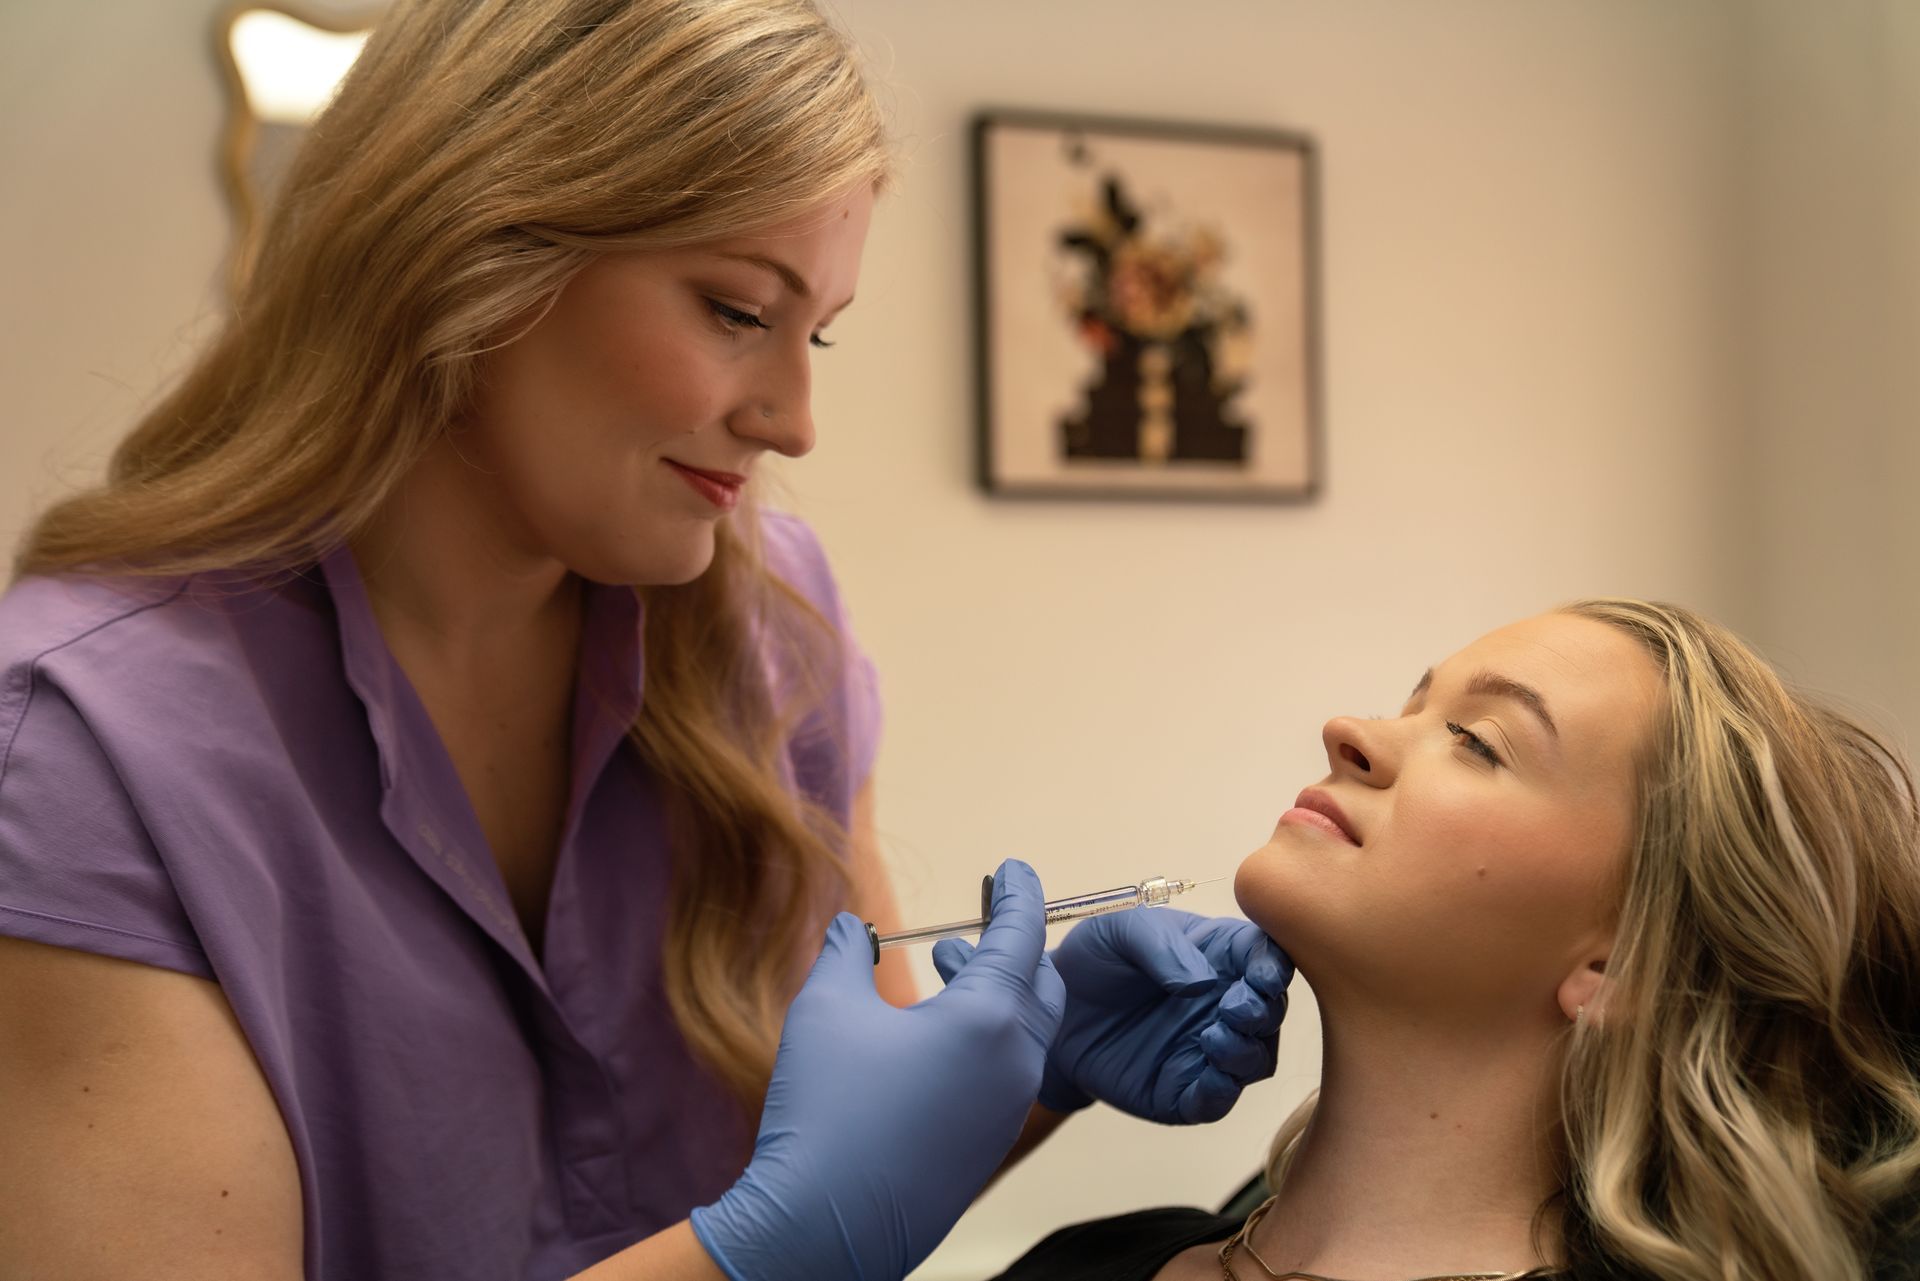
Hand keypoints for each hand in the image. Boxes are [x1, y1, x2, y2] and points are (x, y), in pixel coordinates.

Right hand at [690, 860, 1064, 1280]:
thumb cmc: (826, 1110)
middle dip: (1020, 945)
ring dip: (998, 993)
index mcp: (988, 1020)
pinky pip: (1006, 1075)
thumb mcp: (825, 1008)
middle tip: (989, 917)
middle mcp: (1014, 1064)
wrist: (821, 1229)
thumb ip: (847, 951)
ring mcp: (1006, 1111)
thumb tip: (855, 927)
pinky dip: (988, 1039)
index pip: (1022, 935)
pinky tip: (936, 1036)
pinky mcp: (988, 1146)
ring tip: (948, 968)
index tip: (1012, 867)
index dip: (1018, 893)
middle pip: (1042, 985)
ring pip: (1026, 1033)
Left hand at [939, 908, 1290, 1124]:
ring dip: (1247, 1051)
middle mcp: (1225, 1002)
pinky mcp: (1186, 1091)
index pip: (1266, 956)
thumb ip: (1161, 945)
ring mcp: (1209, 1050)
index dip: (1273, 965)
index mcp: (1220, 954)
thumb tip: (1203, 982)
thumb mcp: (1119, 930)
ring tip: (1213, 1037)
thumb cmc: (1095, 959)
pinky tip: (1208, 1074)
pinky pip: (1218, 1099)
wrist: (1053, 1011)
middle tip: (1234, 1007)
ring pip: (1257, 1058)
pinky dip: (1222, 1090)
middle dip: (1262, 1010)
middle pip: (1270, 1010)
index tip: (1262, 975)